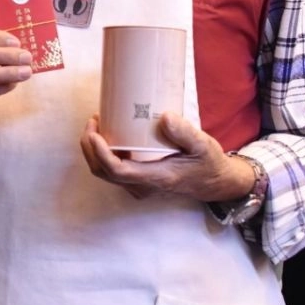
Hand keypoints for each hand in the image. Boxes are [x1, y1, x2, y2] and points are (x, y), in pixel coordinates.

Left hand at [78, 112, 251, 203]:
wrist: (214, 182)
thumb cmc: (207, 163)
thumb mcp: (203, 145)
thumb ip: (185, 133)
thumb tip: (165, 117)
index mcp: (156, 178)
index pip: (117, 171)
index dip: (100, 153)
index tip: (94, 133)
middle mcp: (143, 186)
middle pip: (103, 172)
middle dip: (90, 147)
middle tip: (93, 120)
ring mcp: (138, 186)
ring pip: (105, 173)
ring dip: (94, 150)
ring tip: (98, 123)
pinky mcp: (138, 182)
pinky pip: (112, 170)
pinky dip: (103, 153)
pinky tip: (108, 134)